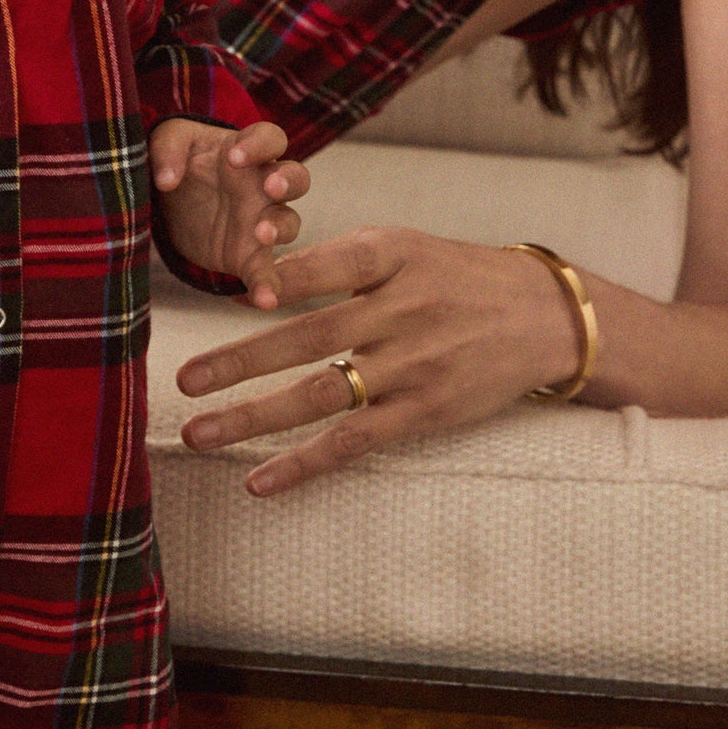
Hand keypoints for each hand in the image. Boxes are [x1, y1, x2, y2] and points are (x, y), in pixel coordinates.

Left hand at [149, 117, 304, 301]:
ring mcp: (261, 221)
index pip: (270, 138)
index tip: (234, 157)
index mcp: (246, 150)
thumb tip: (167, 179)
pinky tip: (265, 301)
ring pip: (289, 222)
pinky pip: (266, 270)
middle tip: (270, 187)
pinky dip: (268, 285)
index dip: (259, 144)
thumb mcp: (165, 143)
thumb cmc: (179, 161)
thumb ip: (167, 150)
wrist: (173, 203)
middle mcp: (262, 185)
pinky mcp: (249, 255)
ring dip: (280, 227)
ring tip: (261, 234)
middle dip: (288, 181)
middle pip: (297, 177)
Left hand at [176, 227, 592, 496]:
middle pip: (308, 337)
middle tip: (183, 379)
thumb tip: (258, 283)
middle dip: (240, 361)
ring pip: (320, 395)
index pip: (326, 265)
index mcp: (393, 257)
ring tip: (198, 434)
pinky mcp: (422, 413)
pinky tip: (258, 481)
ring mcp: (412, 367)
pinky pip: (353, 442)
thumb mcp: (405, 247)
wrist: (544, 318)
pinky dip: (303, 464)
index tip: (230, 294)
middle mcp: (401, 312)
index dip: (278, 278)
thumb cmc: (455, 277)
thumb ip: (338, 261)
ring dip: (253, 417)